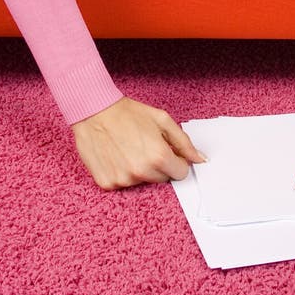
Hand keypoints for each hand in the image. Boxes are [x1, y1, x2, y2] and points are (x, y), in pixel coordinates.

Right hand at [71, 96, 206, 189]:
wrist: (94, 110)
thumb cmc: (128, 113)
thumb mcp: (162, 120)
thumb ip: (184, 142)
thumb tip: (200, 158)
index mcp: (158, 156)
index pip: (181, 173)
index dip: (176, 161)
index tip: (167, 151)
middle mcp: (141, 172)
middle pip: (162, 179)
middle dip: (159, 165)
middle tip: (144, 146)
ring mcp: (122, 180)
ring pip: (142, 182)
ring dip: (139, 169)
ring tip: (128, 148)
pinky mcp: (107, 183)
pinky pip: (122, 183)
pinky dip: (122, 172)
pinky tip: (116, 155)